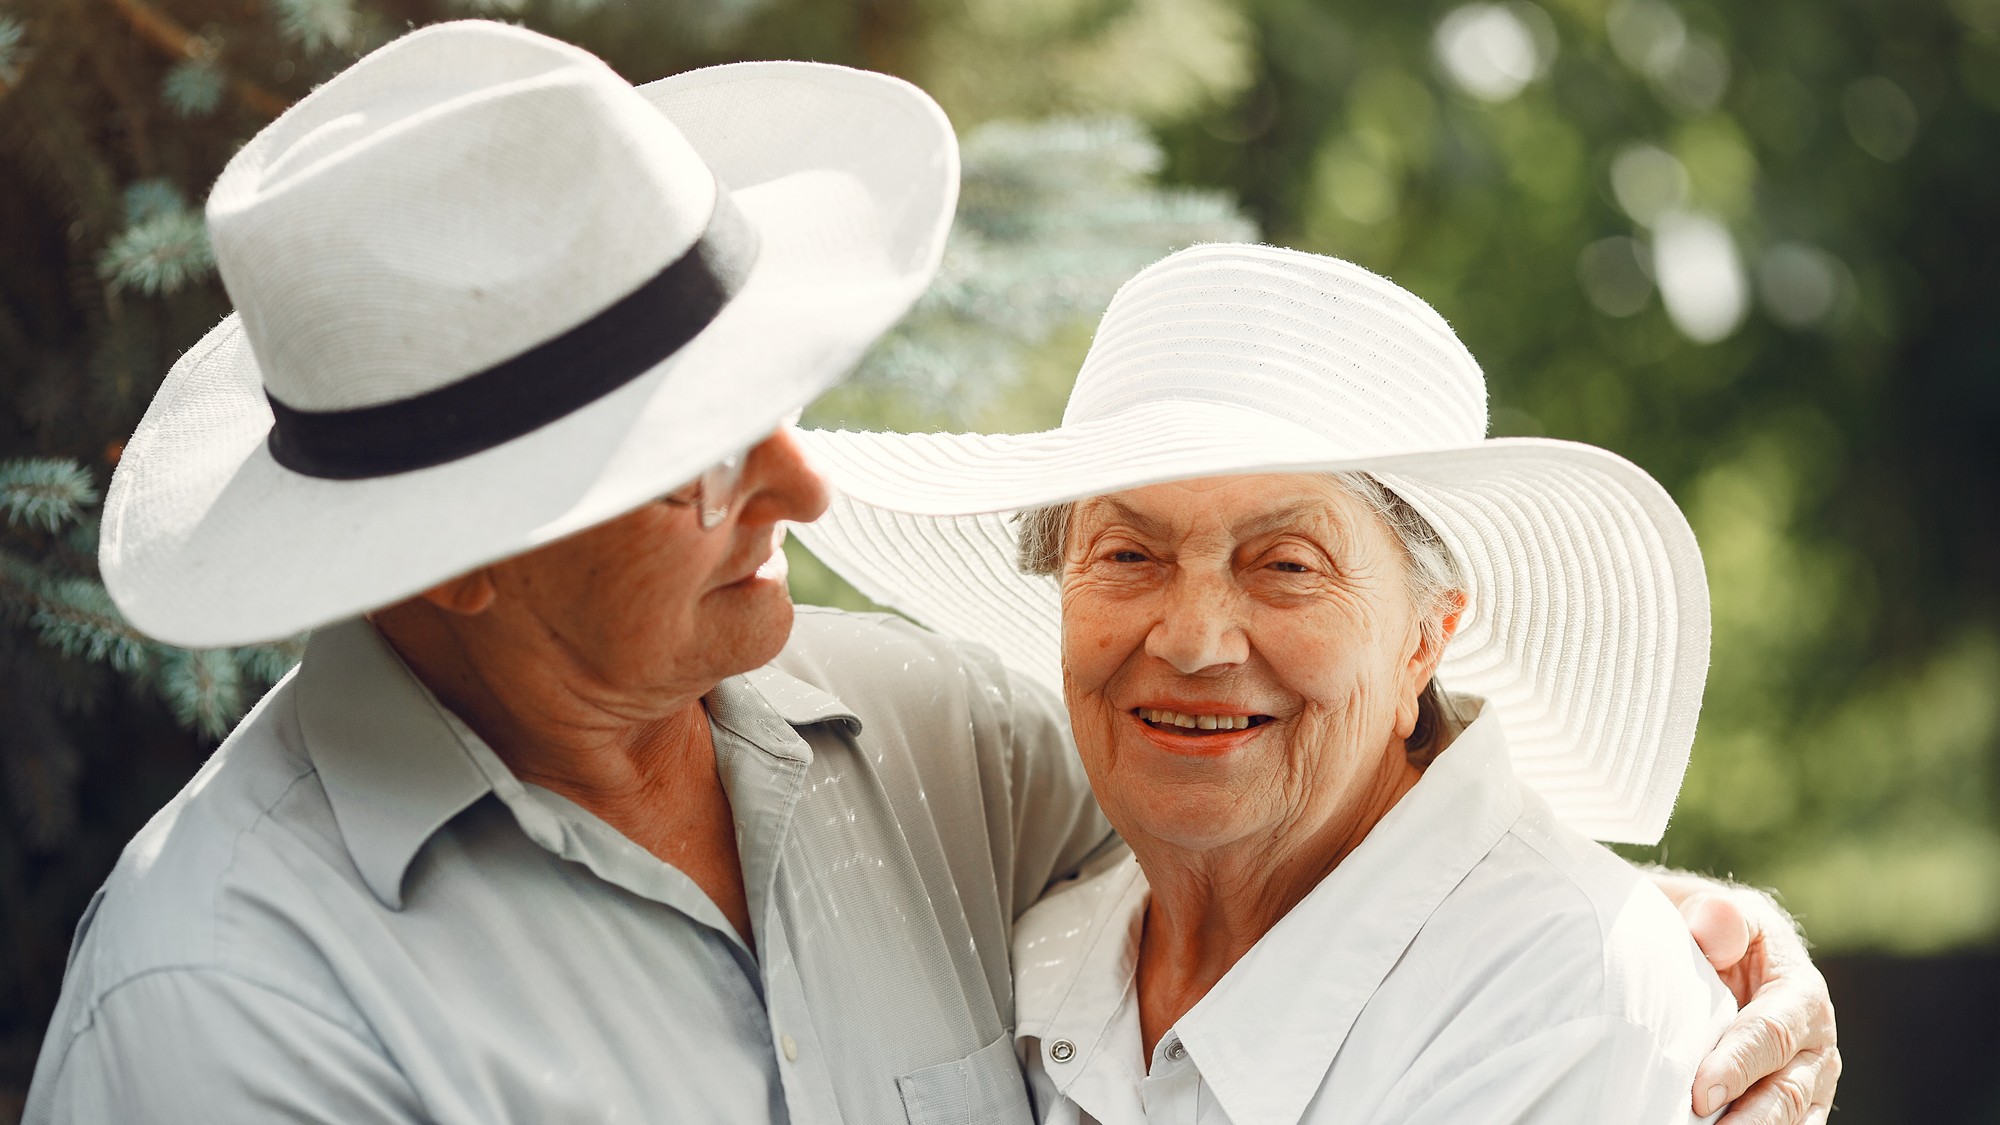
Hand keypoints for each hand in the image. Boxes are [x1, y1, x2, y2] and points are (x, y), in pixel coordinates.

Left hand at [1649, 873, 1840, 1122]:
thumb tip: (1714, 923)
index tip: (1701, 1092)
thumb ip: (1718, 918)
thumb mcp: (1719, 914)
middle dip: (1749, 1119)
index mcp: (1801, 994)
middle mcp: (1816, 1043)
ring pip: (1792, 1120)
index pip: (1772, 1036)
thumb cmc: (1717, 935)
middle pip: (1788, 1093)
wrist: (1727, 956)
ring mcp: (1810, 1080)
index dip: (1738, 1065)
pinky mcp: (1795, 1106)